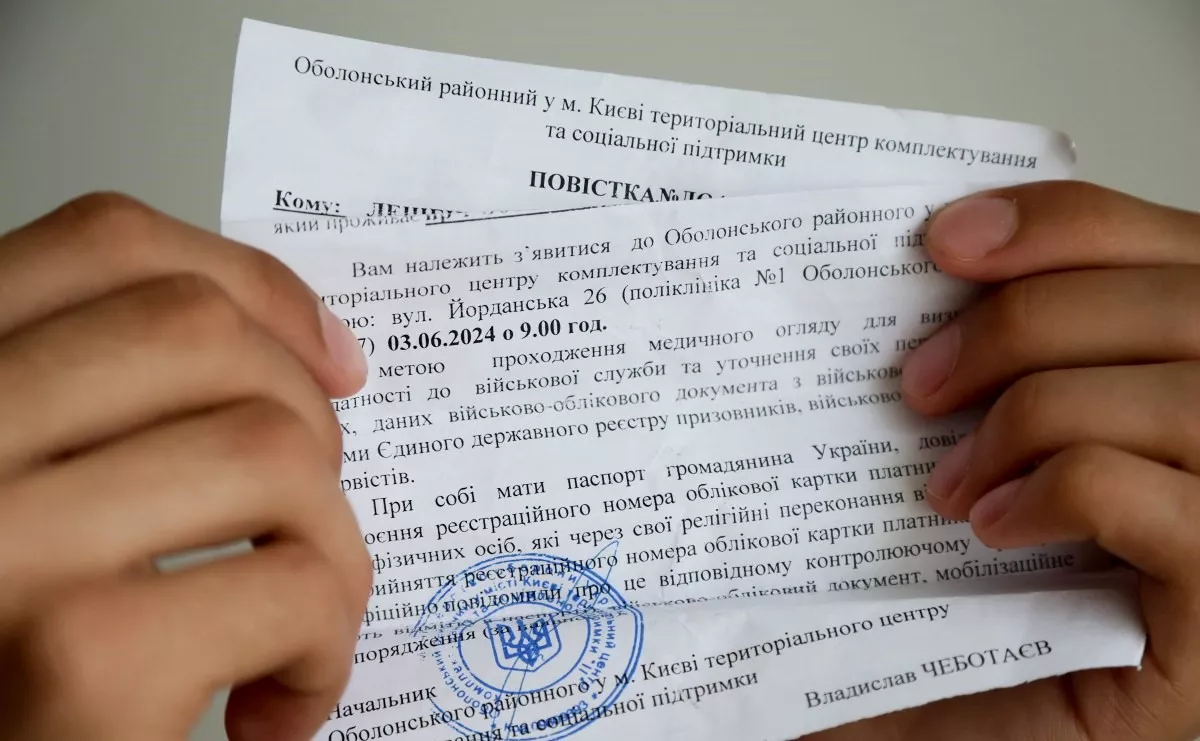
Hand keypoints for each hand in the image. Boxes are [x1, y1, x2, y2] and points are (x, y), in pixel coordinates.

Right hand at [0, 194, 371, 740]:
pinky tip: (275, 705)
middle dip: (306, 418)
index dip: (252, 284)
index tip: (332, 357)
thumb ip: (114, 408)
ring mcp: (7, 541)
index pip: (108, 244)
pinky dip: (326, 650)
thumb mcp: (30, 499)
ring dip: (329, 548)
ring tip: (294, 627)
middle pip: (202, 331)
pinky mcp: (84, 655)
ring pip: (274, 452)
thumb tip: (324, 356)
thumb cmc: (27, 661)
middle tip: (305, 519)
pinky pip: (296, 585)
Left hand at [805, 181, 1199, 740]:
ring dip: (1032, 416)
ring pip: (1178, 396)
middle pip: (1178, 305)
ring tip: (946, 481)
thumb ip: (1022, 367)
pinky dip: (1060, 491)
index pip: (1167, 246)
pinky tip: (994, 527)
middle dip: (1022, 323)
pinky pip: (1153, 497)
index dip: (1061, 222)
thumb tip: (932, 261)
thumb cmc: (1043, 610)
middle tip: (915, 384)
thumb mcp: (1031, 466)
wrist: (1050, 727)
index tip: (944, 241)